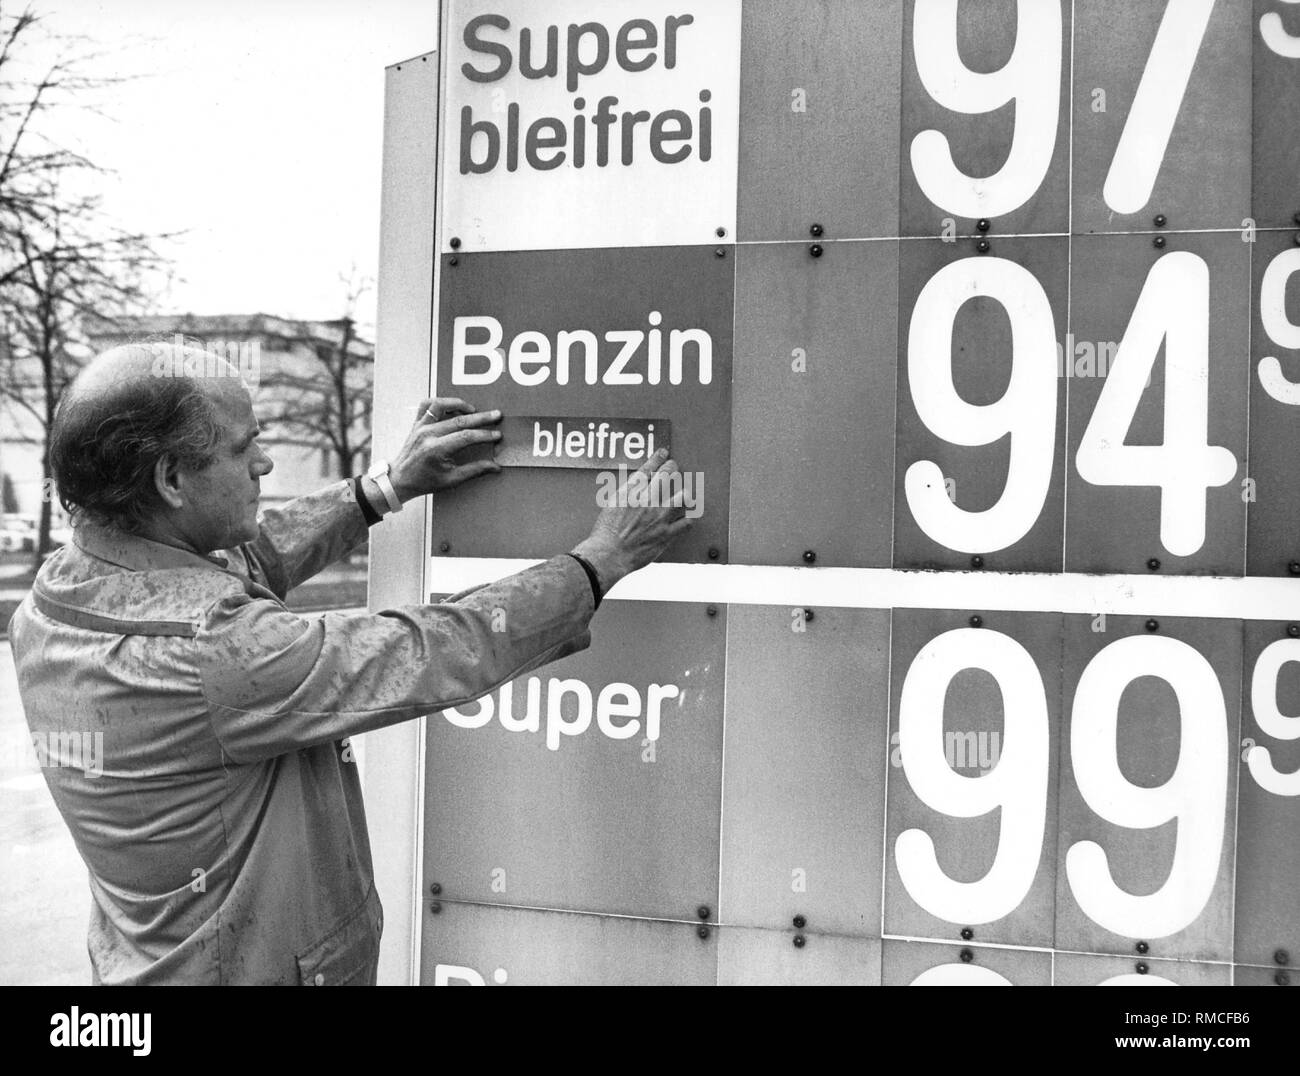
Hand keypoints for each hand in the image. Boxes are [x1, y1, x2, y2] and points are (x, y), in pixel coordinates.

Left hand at [389, 398, 501, 500]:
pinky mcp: (417, 423)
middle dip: (481, 417)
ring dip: (459, 404)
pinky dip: (440, 402)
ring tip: (473, 409)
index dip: (484, 435)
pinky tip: (451, 406)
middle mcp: (427, 434)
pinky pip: (426, 404)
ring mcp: (420, 427)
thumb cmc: (423, 481)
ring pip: (441, 405)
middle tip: (496, 415)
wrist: (400, 479)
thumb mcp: (451, 480)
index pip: (466, 437)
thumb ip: (474, 470)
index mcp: (435, 449)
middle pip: (459, 420)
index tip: (496, 435)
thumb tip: (494, 466)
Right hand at [571, 448, 694, 592]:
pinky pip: (686, 523)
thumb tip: (637, 486)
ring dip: (684, 493)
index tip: (664, 453)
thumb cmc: (605, 533)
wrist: (609, 554)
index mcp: (631, 492)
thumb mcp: (611, 505)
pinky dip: (689, 519)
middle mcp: (647, 500)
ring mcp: (659, 516)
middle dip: (672, 468)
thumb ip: (626, 494)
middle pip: (666, 476)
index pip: (648, 468)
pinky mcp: (666, 533)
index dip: (657, 458)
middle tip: (674, 467)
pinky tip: (689, 516)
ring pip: (682, 497)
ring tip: (685, 492)